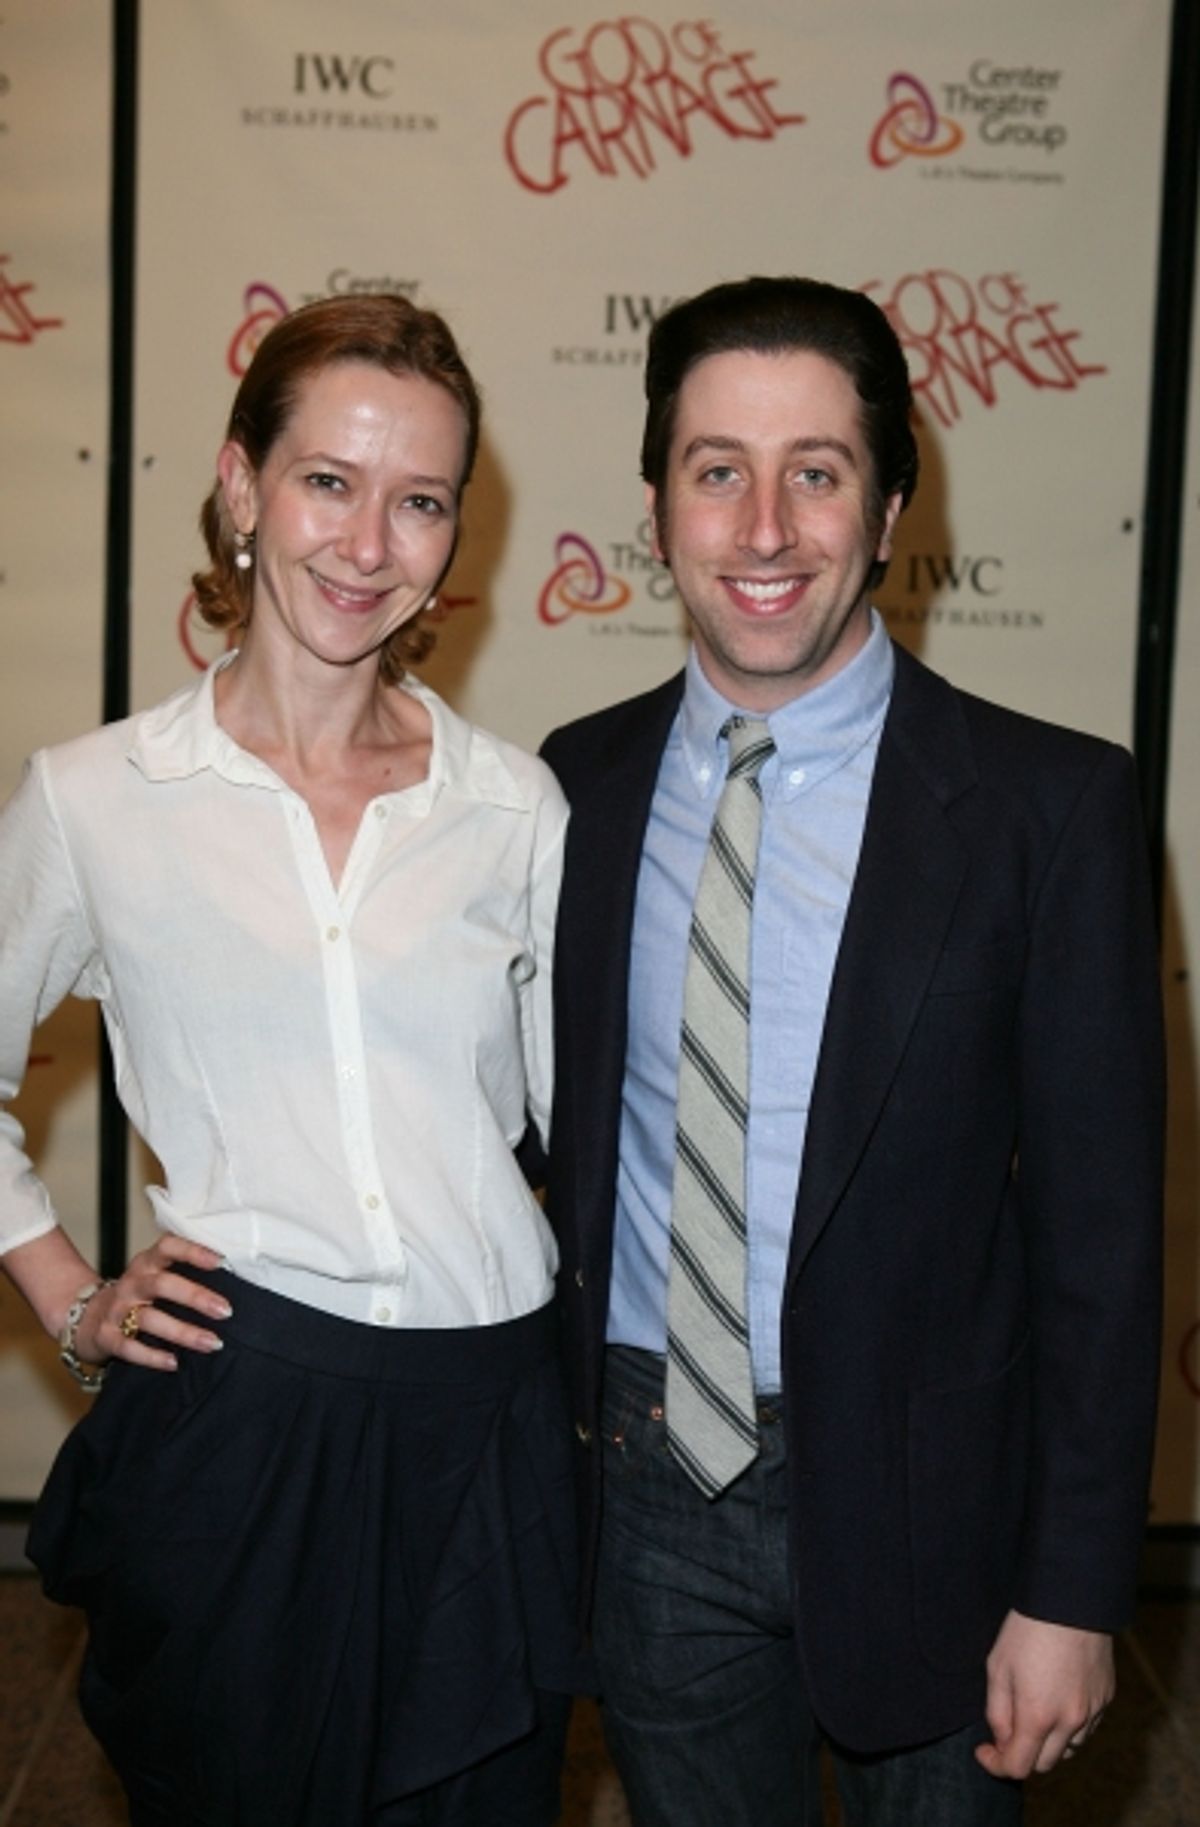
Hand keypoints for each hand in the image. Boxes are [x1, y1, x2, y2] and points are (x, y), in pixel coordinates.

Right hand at [76, 1235, 231, 1371]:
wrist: (85, 1316)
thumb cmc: (137, 1295)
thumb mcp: (155, 1276)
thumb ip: (183, 1274)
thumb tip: (235, 1281)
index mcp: (147, 1263)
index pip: (167, 1247)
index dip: (193, 1251)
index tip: (221, 1262)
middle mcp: (131, 1283)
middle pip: (162, 1284)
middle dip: (196, 1297)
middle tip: (225, 1311)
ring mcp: (116, 1310)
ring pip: (149, 1318)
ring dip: (183, 1332)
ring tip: (212, 1343)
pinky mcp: (105, 1336)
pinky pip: (128, 1347)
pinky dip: (151, 1356)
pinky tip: (174, 1363)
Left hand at [975, 1610, 1113, 1778]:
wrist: (1071, 1600)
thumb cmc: (1027, 1630)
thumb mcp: (997, 1667)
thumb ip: (997, 1712)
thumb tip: (1001, 1741)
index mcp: (1038, 1716)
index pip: (1018, 1767)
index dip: (996, 1764)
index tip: (984, 1749)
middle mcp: (1069, 1722)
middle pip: (1045, 1764)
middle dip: (1023, 1754)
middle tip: (1008, 1729)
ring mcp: (1092, 1712)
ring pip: (1069, 1749)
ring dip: (1049, 1743)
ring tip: (1034, 1713)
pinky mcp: (1106, 1699)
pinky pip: (1087, 1728)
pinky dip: (1070, 1727)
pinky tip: (1058, 1700)